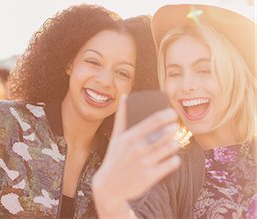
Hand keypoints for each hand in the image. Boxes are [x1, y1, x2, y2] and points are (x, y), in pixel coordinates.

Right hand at [92, 95, 180, 215]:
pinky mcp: (150, 177)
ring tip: (173, 142)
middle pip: (164, 134)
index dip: (166, 115)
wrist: (109, 187)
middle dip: (173, 129)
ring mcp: (144, 163)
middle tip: (174, 128)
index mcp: (128, 137)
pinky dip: (174, 160)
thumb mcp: (116, 138)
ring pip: (170, 148)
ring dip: (175, 143)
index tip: (172, 113)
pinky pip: (171, 164)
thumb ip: (122, 117)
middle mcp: (137, 149)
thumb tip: (125, 96)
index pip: (153, 121)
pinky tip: (172, 158)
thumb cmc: (115, 158)